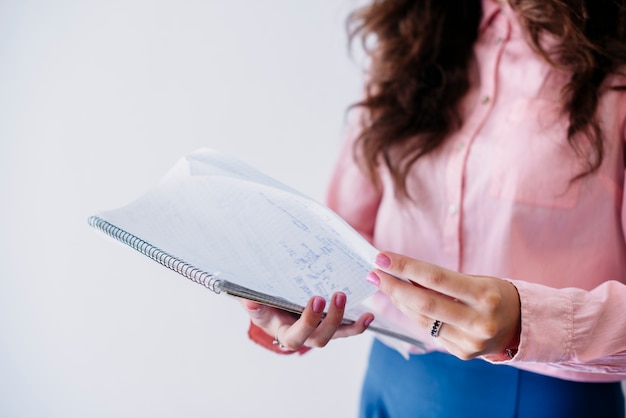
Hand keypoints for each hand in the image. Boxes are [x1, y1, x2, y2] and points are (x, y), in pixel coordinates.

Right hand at [242, 292, 374, 350]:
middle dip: (332, 319)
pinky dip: (358, 325)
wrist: (270, 304)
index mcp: (285, 333)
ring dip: (348, 322)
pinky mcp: (330, 324)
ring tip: (359, 307)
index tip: (316, 300)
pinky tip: (369, 316)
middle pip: (321, 337)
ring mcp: (319, 331)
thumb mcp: (255, 306)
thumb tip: (249, 302)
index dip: (308, 321)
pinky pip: (346, 329)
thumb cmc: (263, 306)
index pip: (296, 336)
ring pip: (336, 334)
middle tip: (337, 295)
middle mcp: (304, 336)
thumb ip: (253, 305)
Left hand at [367, 252, 520, 359]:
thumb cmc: (494, 294)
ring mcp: (470, 342)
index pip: (436, 278)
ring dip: (399, 301)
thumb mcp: (475, 281)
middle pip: (424, 303)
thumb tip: (401, 273)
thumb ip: (441, 281)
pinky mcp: (463, 353)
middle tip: (374, 273)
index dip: (405, 266)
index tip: (381, 256)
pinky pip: (430, 331)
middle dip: (394, 286)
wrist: (521, 325)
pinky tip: (402, 302)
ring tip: (383, 284)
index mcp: (485, 296)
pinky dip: (414, 315)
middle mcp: (478, 321)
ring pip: (423, 320)